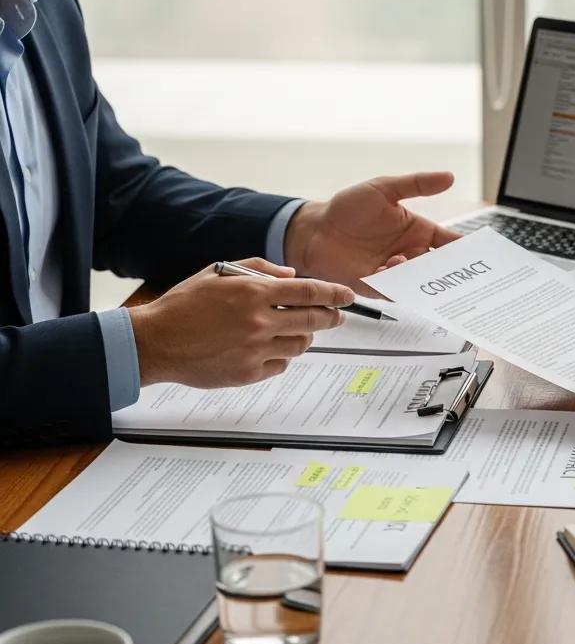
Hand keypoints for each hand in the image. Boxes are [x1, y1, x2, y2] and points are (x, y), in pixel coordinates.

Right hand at [129, 258, 354, 387]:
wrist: (156, 341)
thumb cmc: (185, 304)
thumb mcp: (219, 272)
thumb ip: (259, 269)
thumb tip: (291, 275)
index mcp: (253, 293)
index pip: (310, 292)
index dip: (335, 293)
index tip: (348, 295)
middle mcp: (259, 322)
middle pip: (314, 320)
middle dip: (331, 316)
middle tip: (337, 316)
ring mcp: (255, 350)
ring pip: (301, 344)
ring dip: (306, 336)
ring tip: (298, 330)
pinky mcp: (248, 373)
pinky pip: (281, 365)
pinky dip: (282, 356)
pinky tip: (271, 348)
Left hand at [283, 172, 460, 293]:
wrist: (315, 230)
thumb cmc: (348, 208)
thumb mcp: (384, 188)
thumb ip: (417, 184)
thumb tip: (449, 177)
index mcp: (418, 231)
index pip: (450, 244)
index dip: (467, 250)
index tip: (481, 254)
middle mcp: (410, 254)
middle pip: (440, 267)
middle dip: (453, 272)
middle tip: (463, 274)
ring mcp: (395, 272)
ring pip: (420, 282)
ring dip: (422, 277)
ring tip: (416, 264)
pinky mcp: (378, 287)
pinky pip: (395, 292)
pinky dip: (397, 285)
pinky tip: (388, 269)